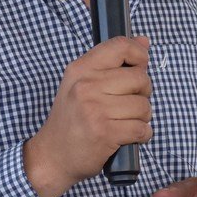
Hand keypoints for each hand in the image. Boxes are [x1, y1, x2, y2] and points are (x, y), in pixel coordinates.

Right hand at [24, 35, 151, 196]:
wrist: (52, 155)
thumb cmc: (71, 119)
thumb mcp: (83, 83)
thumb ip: (113, 62)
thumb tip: (144, 40)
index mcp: (81, 69)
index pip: (121, 46)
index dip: (139, 55)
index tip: (140, 67)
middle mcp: (86, 85)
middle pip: (140, 78)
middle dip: (144, 93)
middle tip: (131, 102)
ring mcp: (95, 109)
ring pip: (144, 105)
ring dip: (143, 117)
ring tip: (127, 121)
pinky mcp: (104, 133)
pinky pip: (141, 129)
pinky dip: (142, 134)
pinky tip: (129, 136)